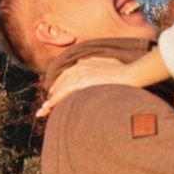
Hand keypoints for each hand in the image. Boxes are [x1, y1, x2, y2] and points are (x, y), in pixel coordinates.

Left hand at [40, 39, 169, 109]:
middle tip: (46, 105)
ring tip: (43, 111)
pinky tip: (48, 107)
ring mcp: (80, 74)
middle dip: (53, 93)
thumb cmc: (124, 71)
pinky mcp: (81, 83)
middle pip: (61, 81)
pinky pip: (63, 92)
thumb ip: (101, 66)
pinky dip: (54, 100)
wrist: (130, 74)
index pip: (68, 74)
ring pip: (60, 88)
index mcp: (85, 62)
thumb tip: (100, 70)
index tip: (55, 93)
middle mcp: (80, 66)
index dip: (61, 84)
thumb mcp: (110, 64)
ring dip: (50, 100)